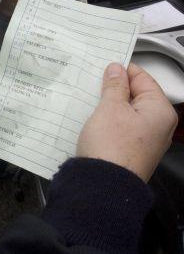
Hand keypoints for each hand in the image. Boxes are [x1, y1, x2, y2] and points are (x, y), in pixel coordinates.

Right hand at [77, 63, 177, 181]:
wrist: (103, 185)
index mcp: (161, 111)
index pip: (143, 78)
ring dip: (109, 106)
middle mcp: (159, 126)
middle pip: (136, 96)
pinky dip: (109, 122)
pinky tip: (94, 122)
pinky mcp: (132, 151)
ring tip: (91, 104)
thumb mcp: (110, 107)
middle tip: (95, 86)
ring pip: (127, 113)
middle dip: (115, 90)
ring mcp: (146, 140)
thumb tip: (117, 70)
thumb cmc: (112, 149)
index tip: (104, 67)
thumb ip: (115, 86)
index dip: (122, 71)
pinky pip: (122, 128)